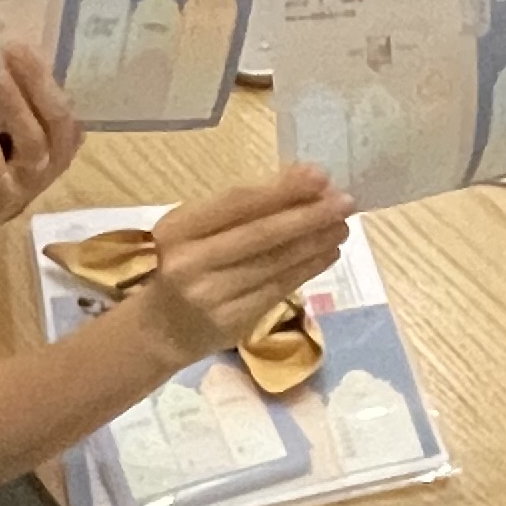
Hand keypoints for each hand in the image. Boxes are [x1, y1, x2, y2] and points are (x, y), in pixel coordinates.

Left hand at [0, 42, 85, 231]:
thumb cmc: (2, 154)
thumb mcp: (14, 123)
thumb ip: (12, 93)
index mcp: (64, 131)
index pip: (62, 95)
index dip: (43, 70)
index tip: (20, 42)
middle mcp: (57, 152)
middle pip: (56, 114)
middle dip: (36, 80)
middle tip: (11, 52)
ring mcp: (34, 176)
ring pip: (34, 142)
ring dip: (16, 109)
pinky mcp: (6, 194)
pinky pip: (2, 176)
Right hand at [133, 166, 355, 365]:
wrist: (160, 330)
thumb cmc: (184, 266)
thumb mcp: (194, 231)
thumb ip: (239, 210)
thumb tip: (302, 180)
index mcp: (178, 228)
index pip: (236, 203)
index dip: (281, 189)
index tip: (319, 175)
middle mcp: (191, 262)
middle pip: (260, 234)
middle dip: (308, 215)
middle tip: (345, 201)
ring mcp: (212, 296)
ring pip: (275, 263)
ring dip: (315, 242)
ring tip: (342, 225)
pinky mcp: (232, 322)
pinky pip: (279, 289)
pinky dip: (308, 268)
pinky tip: (327, 253)